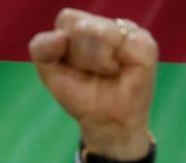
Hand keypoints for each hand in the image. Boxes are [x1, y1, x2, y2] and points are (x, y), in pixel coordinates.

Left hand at [29, 9, 156, 160]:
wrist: (104, 120)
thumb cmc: (80, 93)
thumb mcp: (49, 71)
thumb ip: (41, 48)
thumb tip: (61, 36)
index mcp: (84, 25)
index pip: (66, 19)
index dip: (61, 46)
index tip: (70, 65)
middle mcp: (107, 23)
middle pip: (80, 26)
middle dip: (78, 56)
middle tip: (91, 71)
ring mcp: (127, 30)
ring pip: (98, 31)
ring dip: (94, 61)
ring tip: (106, 72)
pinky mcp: (143, 42)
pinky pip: (118, 42)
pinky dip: (109, 63)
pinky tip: (117, 71)